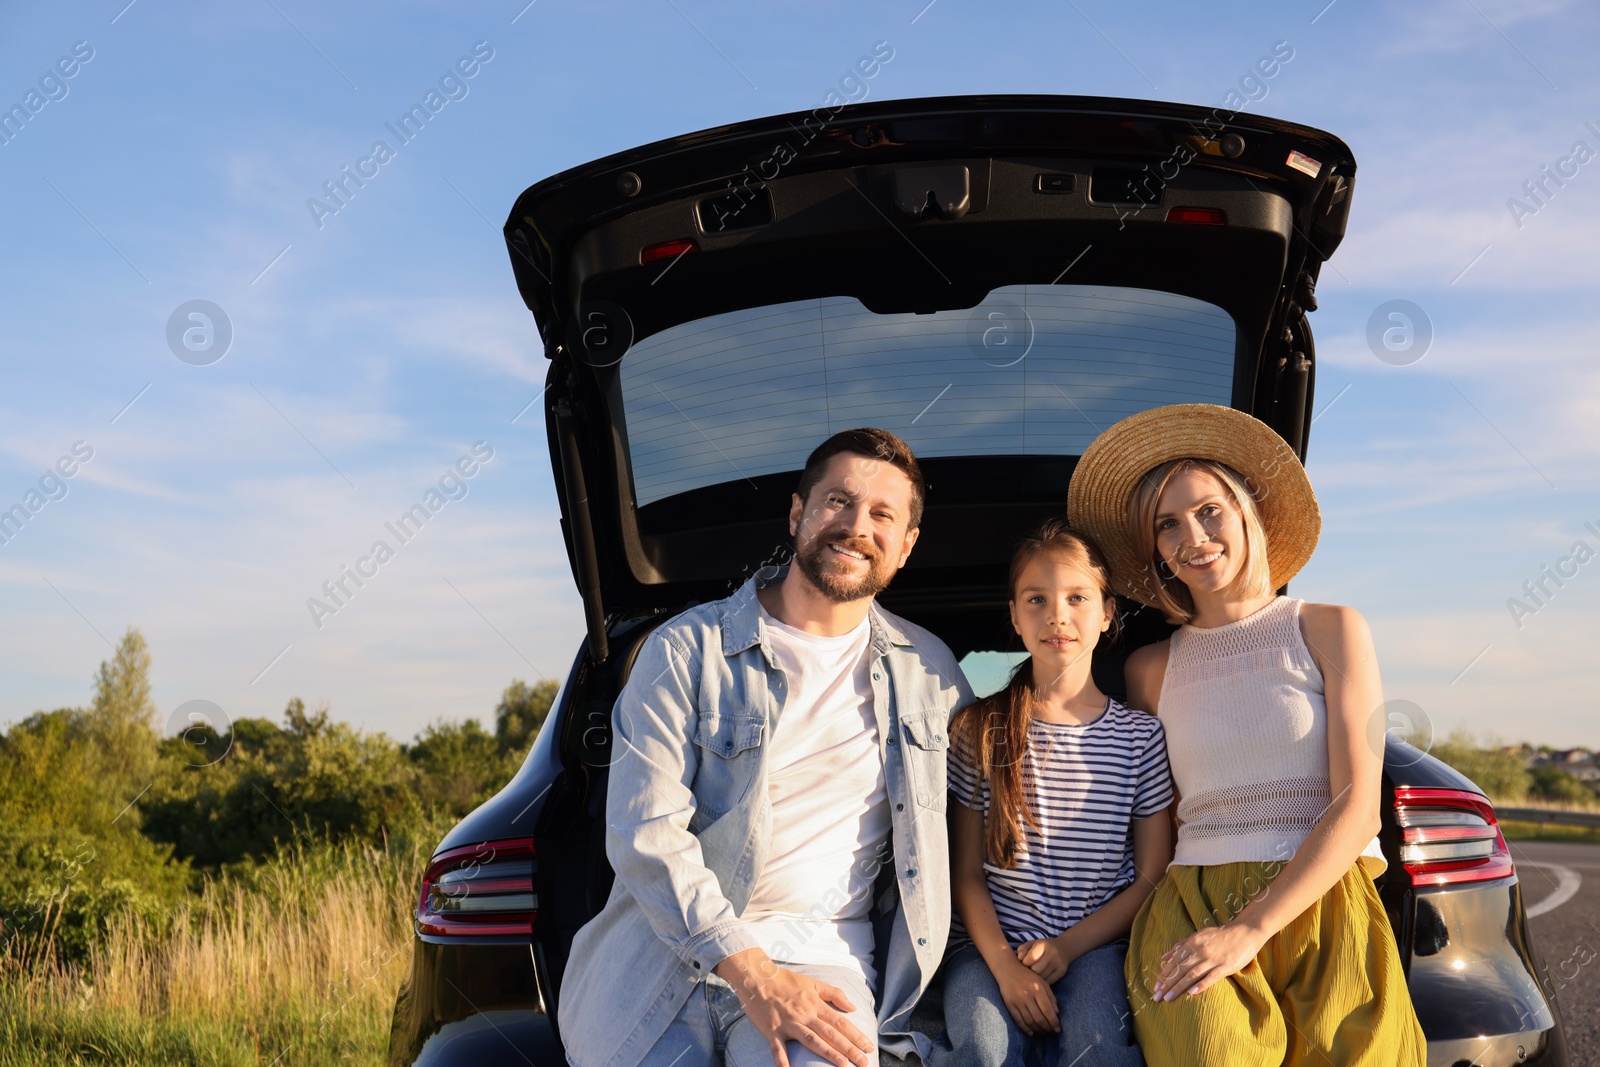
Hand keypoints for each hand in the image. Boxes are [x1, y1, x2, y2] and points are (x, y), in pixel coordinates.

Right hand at [715, 948, 874, 1066]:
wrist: (757, 977)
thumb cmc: (786, 980)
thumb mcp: (813, 982)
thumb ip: (833, 994)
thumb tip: (852, 1006)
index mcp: (815, 1004)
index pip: (840, 1021)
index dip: (856, 1035)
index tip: (869, 1046)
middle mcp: (804, 1014)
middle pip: (830, 1033)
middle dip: (849, 1049)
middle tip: (864, 1062)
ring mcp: (788, 1023)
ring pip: (811, 1041)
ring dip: (828, 1053)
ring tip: (843, 1064)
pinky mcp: (772, 1030)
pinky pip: (778, 1049)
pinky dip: (783, 1062)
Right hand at [993, 954, 1059, 1035]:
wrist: (1007, 968)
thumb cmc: (1027, 975)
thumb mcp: (1042, 982)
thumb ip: (1050, 996)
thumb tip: (1056, 1013)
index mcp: (1037, 988)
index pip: (1047, 1010)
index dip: (1054, 1022)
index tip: (1058, 1029)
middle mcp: (1027, 995)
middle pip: (1039, 1018)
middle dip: (1047, 1028)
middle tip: (1052, 1032)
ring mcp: (1017, 1000)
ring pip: (1029, 1021)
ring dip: (1038, 1029)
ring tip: (1043, 1032)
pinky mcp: (1009, 1004)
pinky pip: (1018, 1020)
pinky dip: (1025, 1028)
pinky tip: (1031, 1033)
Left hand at [1015, 938, 1069, 983]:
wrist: (1064, 948)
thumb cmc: (1043, 947)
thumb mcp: (1032, 944)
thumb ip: (1023, 949)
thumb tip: (1019, 958)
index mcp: (1043, 945)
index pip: (1032, 957)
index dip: (1025, 963)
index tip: (1024, 963)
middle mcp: (1052, 954)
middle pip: (1036, 970)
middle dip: (1030, 971)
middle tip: (1029, 970)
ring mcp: (1058, 964)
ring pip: (1042, 978)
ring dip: (1035, 978)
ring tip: (1034, 974)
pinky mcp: (1062, 972)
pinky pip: (1049, 982)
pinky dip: (1042, 982)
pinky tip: (1041, 978)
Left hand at [1150, 923, 1264, 1001]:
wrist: (1245, 932)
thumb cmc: (1220, 936)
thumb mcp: (1197, 936)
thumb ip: (1180, 946)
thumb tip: (1163, 957)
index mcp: (1192, 943)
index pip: (1174, 961)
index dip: (1164, 974)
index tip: (1155, 987)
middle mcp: (1199, 951)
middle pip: (1180, 969)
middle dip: (1167, 984)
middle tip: (1157, 996)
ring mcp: (1213, 959)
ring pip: (1191, 974)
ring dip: (1178, 987)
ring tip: (1168, 998)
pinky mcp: (1226, 966)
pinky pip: (1211, 977)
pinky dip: (1201, 985)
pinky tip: (1191, 993)